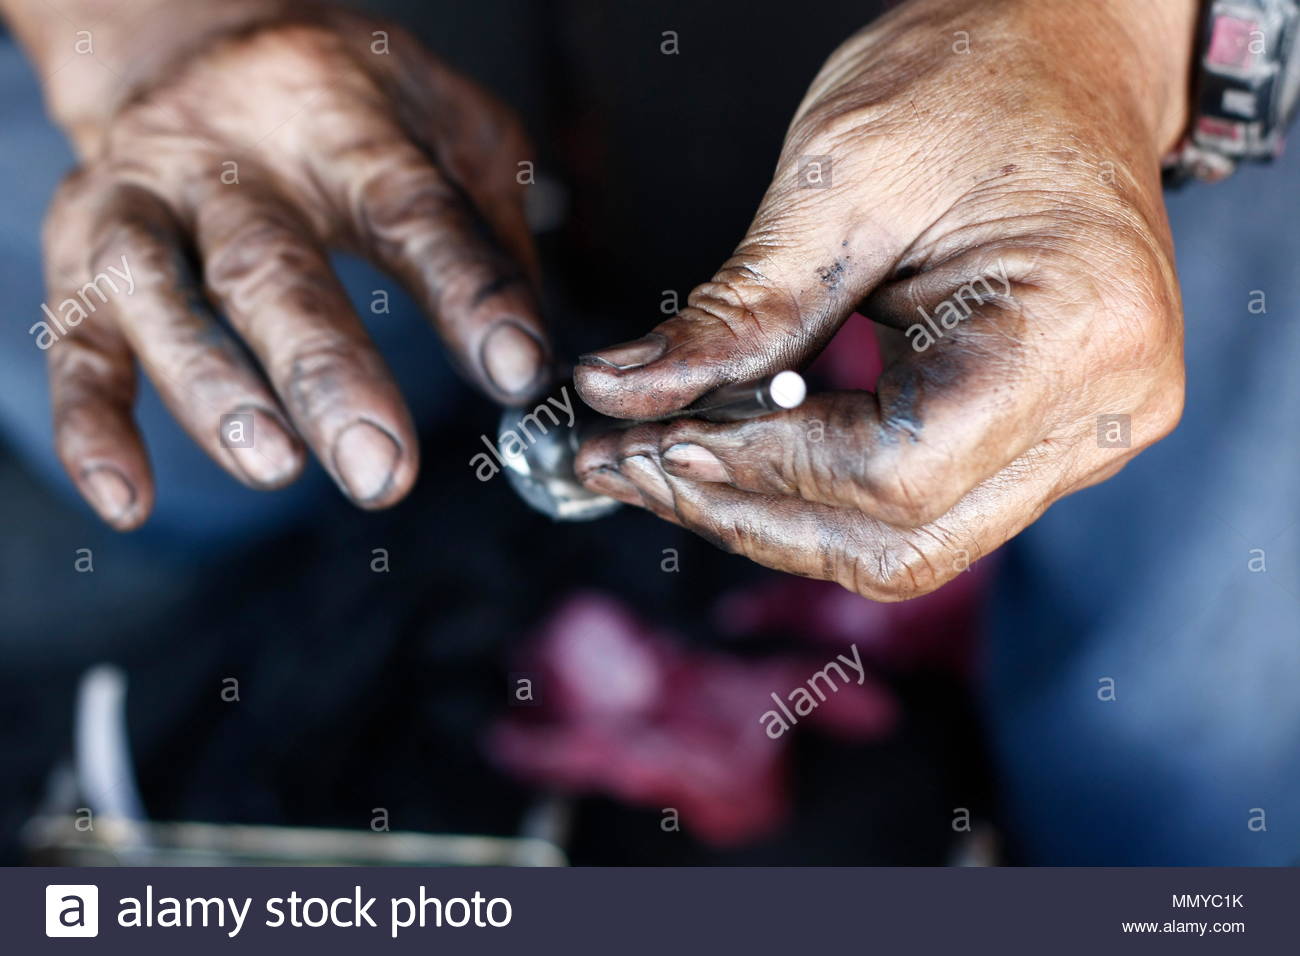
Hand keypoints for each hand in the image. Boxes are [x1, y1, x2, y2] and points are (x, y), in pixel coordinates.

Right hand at [12, 0, 546, 527]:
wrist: (197, 42)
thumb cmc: (347, 108)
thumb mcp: (443, 127)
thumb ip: (488, 232)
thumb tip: (528, 361)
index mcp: (340, 117)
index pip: (409, 207)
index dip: (465, 291)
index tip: (514, 370)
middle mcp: (229, 156)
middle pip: (271, 265)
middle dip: (326, 373)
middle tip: (382, 468)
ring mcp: (142, 199)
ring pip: (158, 296)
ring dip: (212, 393)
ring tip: (274, 468)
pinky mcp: (80, 251)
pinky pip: (75, 343)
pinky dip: (91, 425)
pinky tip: (125, 497)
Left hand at [574, 0, 1196, 600]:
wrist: (1064, 55)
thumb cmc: (976, 83)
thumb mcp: (841, 180)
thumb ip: (738, 310)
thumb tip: (620, 394)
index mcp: (1078, 332)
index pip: (897, 471)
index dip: (763, 469)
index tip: (657, 440)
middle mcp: (1100, 407)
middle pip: (902, 539)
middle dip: (749, 514)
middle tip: (633, 468)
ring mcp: (1083, 433)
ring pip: (908, 544)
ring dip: (774, 518)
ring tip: (665, 467)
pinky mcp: (1044, 436)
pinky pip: (922, 508)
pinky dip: (818, 494)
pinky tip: (739, 456)